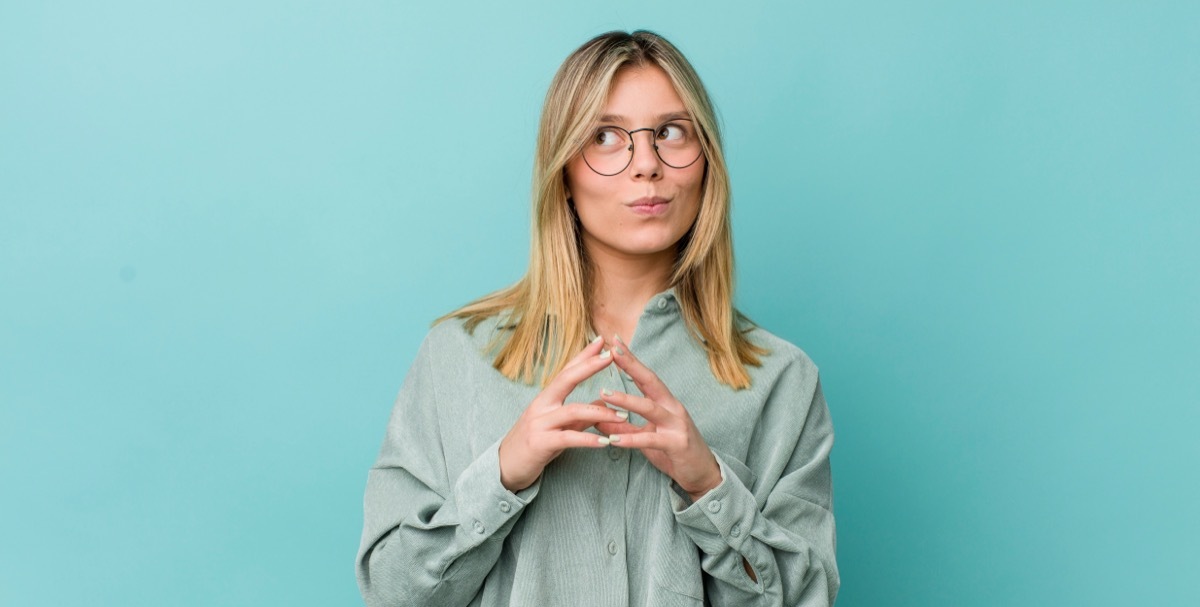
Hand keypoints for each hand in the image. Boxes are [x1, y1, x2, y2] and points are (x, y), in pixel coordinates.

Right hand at [498, 336, 629, 491]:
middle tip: (611, 356)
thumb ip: (580, 415)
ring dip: (600, 412)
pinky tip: (605, 442)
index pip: (566, 371)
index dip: (583, 355)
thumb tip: (603, 403)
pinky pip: (568, 438)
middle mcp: (541, 406)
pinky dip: (588, 439)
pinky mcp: (540, 444)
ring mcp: (539, 424)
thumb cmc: (534, 444)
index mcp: (545, 398)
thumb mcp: (558, 426)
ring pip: (572, 411)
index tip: (601, 341)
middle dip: (589, 366)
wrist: (506, 467)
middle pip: (566, 379)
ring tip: (623, 415)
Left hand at [594, 335, 721, 499]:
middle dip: (631, 365)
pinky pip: (651, 440)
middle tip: (612, 351)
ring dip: (626, 400)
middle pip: (650, 381)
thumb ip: (624, 426)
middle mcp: (673, 408)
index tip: (614, 342)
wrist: (702, 473)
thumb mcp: (645, 437)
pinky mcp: (677, 444)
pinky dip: (631, 439)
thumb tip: (597, 417)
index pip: (645, 376)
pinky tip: (613, 439)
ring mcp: (677, 425)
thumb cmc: (673, 451)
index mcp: (665, 402)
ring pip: (650, 408)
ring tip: (604, 394)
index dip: (630, 359)